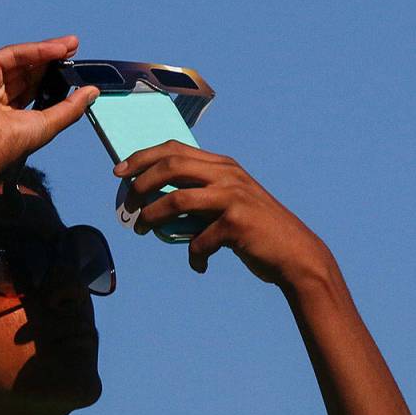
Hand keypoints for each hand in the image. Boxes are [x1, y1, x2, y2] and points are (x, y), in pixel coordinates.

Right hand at [0, 36, 98, 170]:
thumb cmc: (11, 141)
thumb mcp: (49, 123)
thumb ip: (71, 108)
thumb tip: (93, 92)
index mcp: (8, 114)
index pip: (34, 89)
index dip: (54, 77)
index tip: (75, 67)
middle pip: (29, 71)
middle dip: (53, 60)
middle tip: (75, 48)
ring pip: (22, 60)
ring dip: (48, 51)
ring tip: (71, 45)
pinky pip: (13, 54)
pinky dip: (36, 50)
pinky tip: (56, 49)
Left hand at [115, 141, 332, 286]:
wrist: (296, 254)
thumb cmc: (257, 232)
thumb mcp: (230, 203)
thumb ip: (202, 196)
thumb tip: (158, 203)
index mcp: (223, 166)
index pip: (174, 149)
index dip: (142, 157)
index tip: (119, 172)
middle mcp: (227, 175)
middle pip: (170, 166)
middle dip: (140, 183)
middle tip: (127, 204)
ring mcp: (233, 197)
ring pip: (176, 200)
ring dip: (152, 217)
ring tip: (142, 230)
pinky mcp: (237, 224)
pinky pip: (199, 240)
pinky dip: (194, 256)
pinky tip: (199, 265)